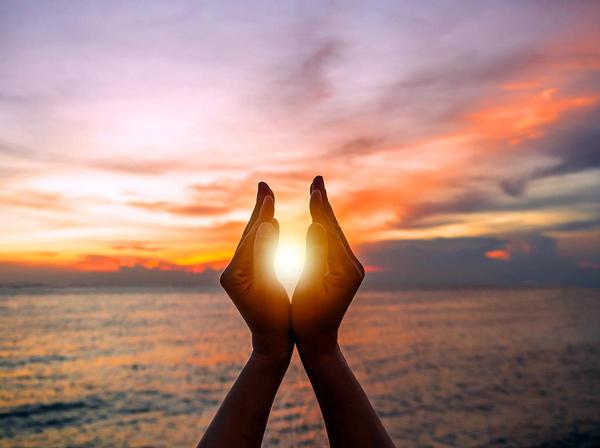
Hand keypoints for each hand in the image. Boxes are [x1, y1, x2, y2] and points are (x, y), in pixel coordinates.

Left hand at [220, 182, 291, 360]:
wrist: (271, 344)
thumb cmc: (273, 319)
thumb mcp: (268, 287)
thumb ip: (264, 255)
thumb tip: (265, 225)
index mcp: (235, 273)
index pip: (249, 237)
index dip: (260, 214)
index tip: (268, 192)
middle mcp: (233, 271)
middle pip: (248, 234)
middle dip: (258, 210)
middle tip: (263, 185)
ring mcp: (240, 274)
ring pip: (253, 240)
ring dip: (261, 219)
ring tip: (267, 200)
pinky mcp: (248, 277)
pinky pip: (258, 249)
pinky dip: (265, 234)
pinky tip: (271, 225)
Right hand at [292, 176, 364, 357]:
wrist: (319, 341)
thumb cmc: (308, 320)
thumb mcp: (309, 288)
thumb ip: (314, 257)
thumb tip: (316, 226)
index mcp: (346, 270)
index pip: (331, 232)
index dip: (321, 209)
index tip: (314, 188)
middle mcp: (352, 266)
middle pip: (336, 229)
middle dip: (324, 204)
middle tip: (317, 179)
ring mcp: (349, 268)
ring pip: (334, 234)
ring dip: (324, 213)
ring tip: (316, 192)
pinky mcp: (342, 271)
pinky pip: (331, 243)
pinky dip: (323, 227)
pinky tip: (317, 218)